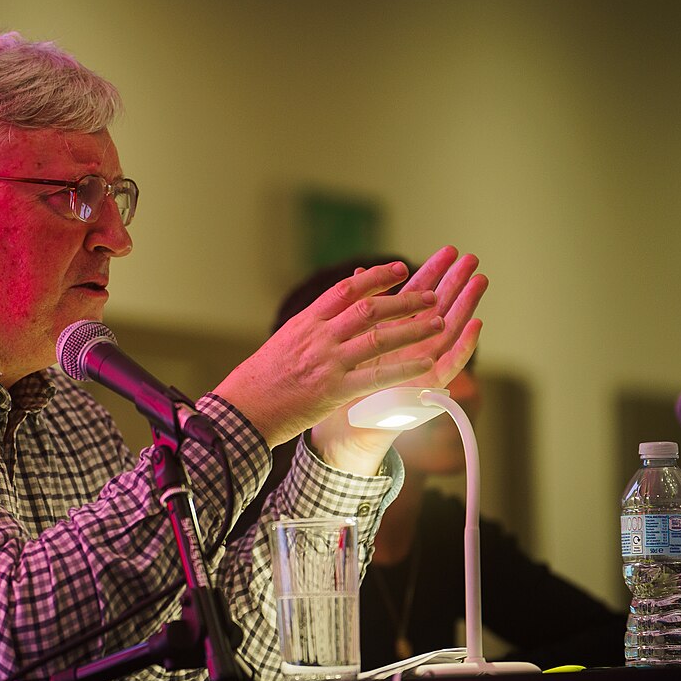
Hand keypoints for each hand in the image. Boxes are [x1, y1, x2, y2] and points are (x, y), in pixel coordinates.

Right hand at [217, 246, 481, 457]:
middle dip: (405, 300)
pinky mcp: (334, 390)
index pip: (347, 289)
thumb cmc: (258, 381)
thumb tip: (329, 316)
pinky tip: (427, 364)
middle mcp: (318, 337)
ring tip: (439, 322)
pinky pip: (377, 375)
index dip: (377, 277)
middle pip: (369, 308)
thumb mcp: (283, 343)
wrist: (241, 411)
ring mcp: (327, 362)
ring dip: (413, 327)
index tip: (400, 270)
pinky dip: (405, 368)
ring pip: (378, 337)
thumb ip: (310, 329)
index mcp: (306, 322)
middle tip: (430, 295)